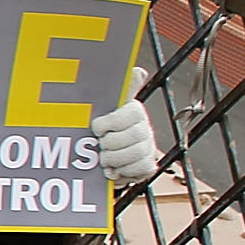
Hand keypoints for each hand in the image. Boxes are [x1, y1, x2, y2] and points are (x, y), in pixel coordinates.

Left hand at [95, 68, 159, 187]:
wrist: (106, 150)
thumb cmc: (103, 125)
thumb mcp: (105, 107)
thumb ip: (117, 90)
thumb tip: (138, 71)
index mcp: (134, 111)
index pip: (127, 115)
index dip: (109, 123)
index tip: (96, 128)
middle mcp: (144, 128)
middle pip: (133, 138)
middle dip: (111, 145)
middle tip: (99, 146)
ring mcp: (147, 147)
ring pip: (136, 155)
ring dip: (116, 160)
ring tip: (104, 160)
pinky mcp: (147, 165)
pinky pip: (142, 170)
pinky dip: (125, 173)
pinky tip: (113, 171)